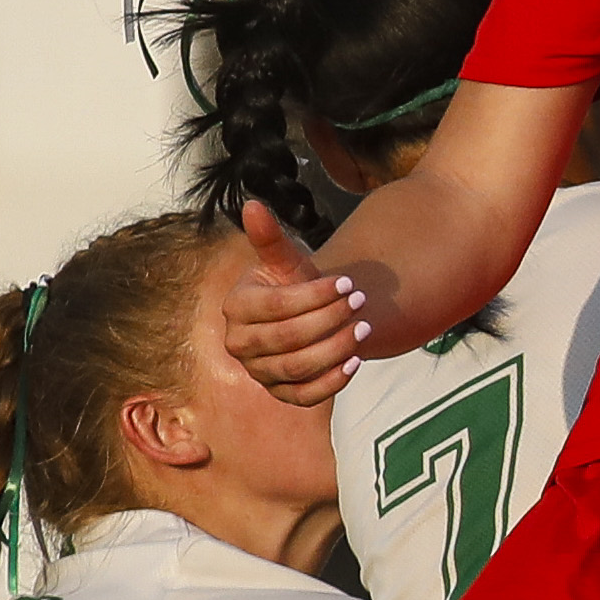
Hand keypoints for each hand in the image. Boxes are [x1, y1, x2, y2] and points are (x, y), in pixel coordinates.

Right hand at [221, 199, 368, 408]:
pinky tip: (356, 361)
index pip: (276, 306)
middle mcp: (239, 345)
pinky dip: (332, 382)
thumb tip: (252, 203)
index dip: (315, 295)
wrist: (307, 314)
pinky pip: (305, 396)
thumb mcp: (285, 260)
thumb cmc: (293, 282)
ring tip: (364, 328)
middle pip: (287, 339)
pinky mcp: (281, 394)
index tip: (349, 282)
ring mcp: (259, 372)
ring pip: (297, 367)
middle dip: (329, 320)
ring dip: (335, 348)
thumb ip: (269, 237)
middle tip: (362, 302)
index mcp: (236, 308)